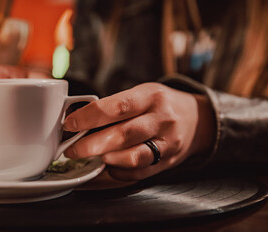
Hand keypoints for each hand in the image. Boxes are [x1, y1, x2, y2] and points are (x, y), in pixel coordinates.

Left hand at [63, 82, 215, 180]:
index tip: (70, 124)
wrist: (197, 120)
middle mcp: (161, 120)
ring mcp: (167, 143)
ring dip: (105, 160)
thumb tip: (78, 119)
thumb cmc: (160, 105)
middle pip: (123, 135)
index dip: (90, 117)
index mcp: (150, 97)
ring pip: (133, 157)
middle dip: (91, 145)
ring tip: (89, 158)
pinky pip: (139, 173)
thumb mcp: (141, 94)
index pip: (117, 107)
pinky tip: (107, 166)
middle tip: (71, 150)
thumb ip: (114, 106)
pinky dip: (118, 172)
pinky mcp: (167, 162)